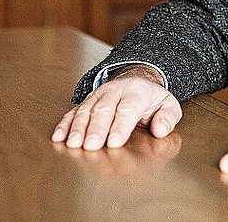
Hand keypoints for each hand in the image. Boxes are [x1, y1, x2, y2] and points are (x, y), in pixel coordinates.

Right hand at [51, 67, 181, 150]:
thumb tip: (160, 130)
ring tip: (74, 144)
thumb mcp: (168, 105)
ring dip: (78, 127)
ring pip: (86, 109)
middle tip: (91, 146)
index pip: (128, 107)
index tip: (114, 142)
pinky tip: (59, 137)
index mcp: (137, 91)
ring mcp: (98, 96)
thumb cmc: (152, 100)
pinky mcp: (86, 103)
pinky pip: (73, 111)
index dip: (120, 125)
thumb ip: (168, 117)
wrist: (137, 81)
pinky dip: (65, 124)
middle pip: (104, 109)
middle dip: (97, 128)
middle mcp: (115, 90)